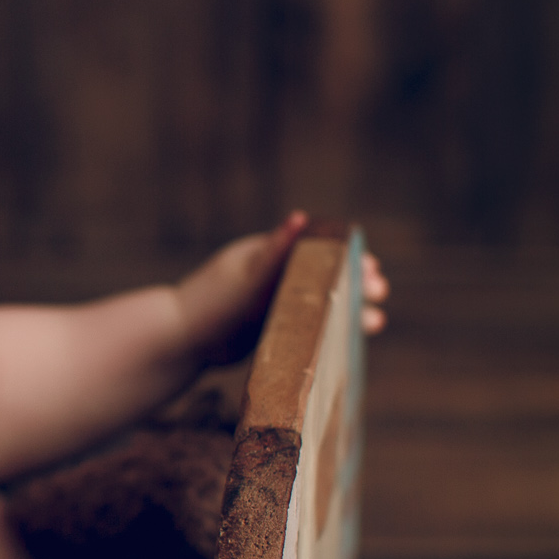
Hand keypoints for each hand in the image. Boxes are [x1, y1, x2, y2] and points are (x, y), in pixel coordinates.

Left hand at [178, 212, 391, 362]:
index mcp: (267, 255)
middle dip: (355, 283)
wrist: (179, 341)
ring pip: (320, 302)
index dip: (347, 257)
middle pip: (324, 275)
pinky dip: (332, 327)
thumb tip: (301, 218)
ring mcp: (270, 302)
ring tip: (375, 323)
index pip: (317, 250)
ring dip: (350, 309)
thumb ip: (276, 252)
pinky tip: (353, 340)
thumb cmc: (211, 305)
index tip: (372, 269)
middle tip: (379, 293)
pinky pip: (308, 324)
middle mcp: (272, 276)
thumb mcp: (248, 279)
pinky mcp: (268, 328)